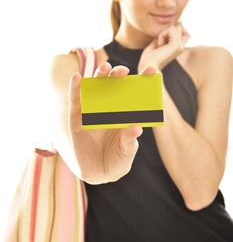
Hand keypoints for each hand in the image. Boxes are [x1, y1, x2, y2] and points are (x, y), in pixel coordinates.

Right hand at [68, 62, 155, 183]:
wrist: (97, 173)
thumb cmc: (116, 160)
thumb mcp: (126, 152)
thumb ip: (130, 141)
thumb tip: (137, 128)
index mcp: (125, 113)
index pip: (135, 93)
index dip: (143, 80)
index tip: (152, 71)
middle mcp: (109, 107)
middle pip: (114, 85)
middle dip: (119, 75)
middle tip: (125, 71)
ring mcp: (92, 110)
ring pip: (95, 88)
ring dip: (99, 76)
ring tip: (105, 68)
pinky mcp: (77, 118)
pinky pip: (75, 100)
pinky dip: (75, 88)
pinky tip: (77, 77)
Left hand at [138, 23, 189, 72]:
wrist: (147, 66)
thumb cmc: (149, 56)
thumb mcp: (158, 42)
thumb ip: (166, 34)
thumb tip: (177, 22)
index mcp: (178, 47)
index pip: (182, 30)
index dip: (172, 30)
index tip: (162, 41)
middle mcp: (181, 47)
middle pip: (178, 26)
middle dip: (166, 31)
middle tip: (160, 43)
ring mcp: (180, 47)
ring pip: (174, 27)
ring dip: (163, 33)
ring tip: (159, 45)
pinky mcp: (176, 46)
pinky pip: (171, 29)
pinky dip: (162, 35)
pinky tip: (159, 45)